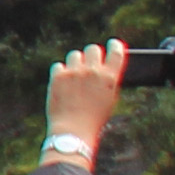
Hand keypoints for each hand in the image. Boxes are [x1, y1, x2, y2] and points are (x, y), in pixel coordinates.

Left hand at [44, 42, 125, 156]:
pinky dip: (61, 72)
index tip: (113, 44)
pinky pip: (59, 66)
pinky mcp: (58, 76)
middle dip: (91, 55)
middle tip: (89, 63)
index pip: (116, 51)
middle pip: (93, 49)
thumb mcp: (109, 98)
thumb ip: (107, 79)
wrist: (73, 130)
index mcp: (110, 77)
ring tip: (75, 75)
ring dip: (75, 62)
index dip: (115, 46)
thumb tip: (103, 66)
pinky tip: (63, 82)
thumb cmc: (94, 119)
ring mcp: (74, 72)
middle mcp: (93, 71)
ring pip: (75, 55)